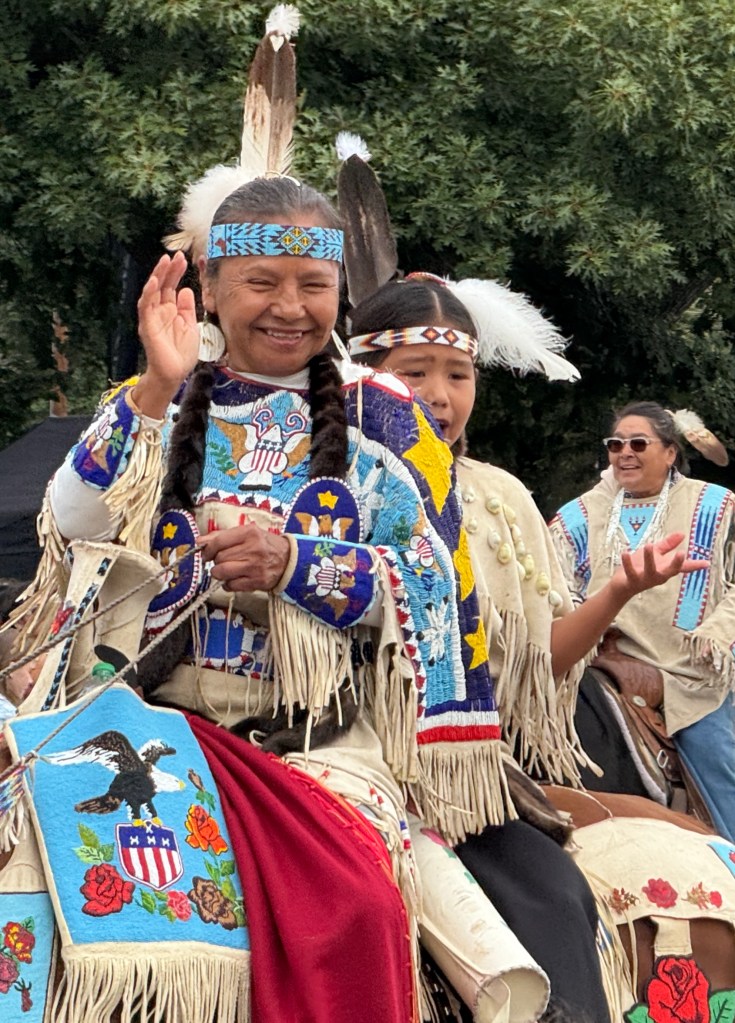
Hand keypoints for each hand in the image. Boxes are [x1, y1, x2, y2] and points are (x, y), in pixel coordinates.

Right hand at [132, 252, 199, 415]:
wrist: (174, 374)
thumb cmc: (181, 353)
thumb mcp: (191, 326)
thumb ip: (188, 308)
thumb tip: (186, 289)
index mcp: (170, 310)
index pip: (171, 286)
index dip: (176, 272)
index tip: (184, 258)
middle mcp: (159, 311)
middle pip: (162, 285)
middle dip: (169, 269)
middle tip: (176, 255)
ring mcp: (152, 317)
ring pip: (152, 292)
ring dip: (157, 276)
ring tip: (165, 261)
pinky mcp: (147, 326)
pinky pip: (145, 307)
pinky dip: (149, 294)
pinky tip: (154, 282)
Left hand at [198, 523, 290, 592]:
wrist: (289, 560)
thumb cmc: (264, 544)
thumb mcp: (247, 533)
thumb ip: (222, 536)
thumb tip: (199, 542)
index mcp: (249, 533)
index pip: (218, 541)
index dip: (207, 549)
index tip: (206, 554)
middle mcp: (253, 549)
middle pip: (219, 558)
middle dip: (216, 561)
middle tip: (222, 561)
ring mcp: (255, 567)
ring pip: (222, 572)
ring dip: (219, 573)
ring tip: (226, 570)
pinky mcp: (257, 582)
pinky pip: (231, 585)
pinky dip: (228, 584)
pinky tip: (234, 579)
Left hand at [613, 531, 709, 597]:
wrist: (622, 585)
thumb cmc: (640, 567)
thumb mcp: (656, 554)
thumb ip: (668, 545)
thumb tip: (682, 534)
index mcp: (665, 569)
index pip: (682, 567)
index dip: (695, 565)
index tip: (706, 563)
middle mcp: (658, 576)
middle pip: (670, 571)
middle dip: (676, 563)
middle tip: (682, 554)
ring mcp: (645, 579)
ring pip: (650, 570)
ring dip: (649, 558)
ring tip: (649, 545)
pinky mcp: (632, 580)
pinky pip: (630, 572)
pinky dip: (627, 563)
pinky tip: (625, 552)